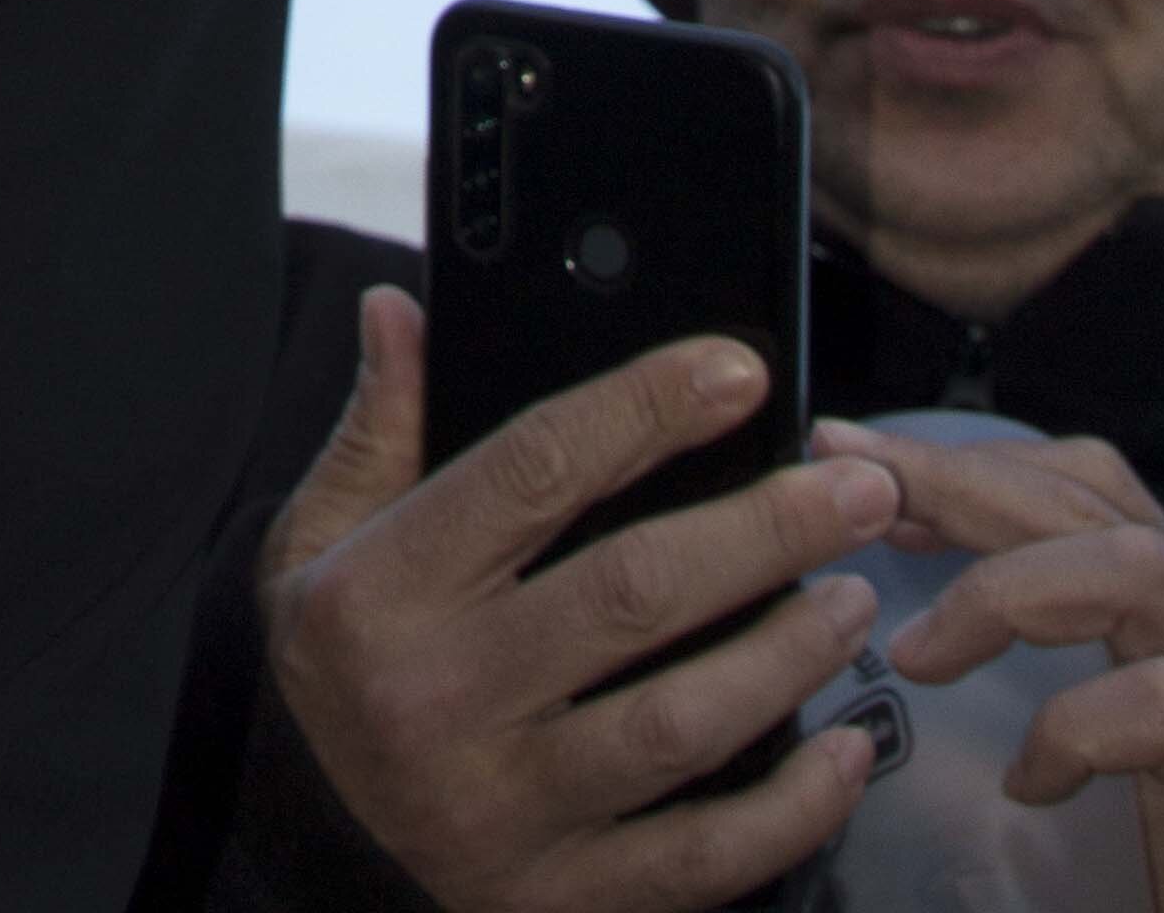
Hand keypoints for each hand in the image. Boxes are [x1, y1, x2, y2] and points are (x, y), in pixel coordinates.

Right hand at [257, 289, 899, 912]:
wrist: (307, 844)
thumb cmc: (338, 662)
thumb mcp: (318, 535)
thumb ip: (377, 426)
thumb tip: (399, 309)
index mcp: (387, 589)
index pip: (535, 470)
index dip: (644, 409)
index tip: (738, 373)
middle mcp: (445, 697)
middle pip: (630, 593)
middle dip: (762, 533)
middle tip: (855, 491)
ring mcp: (509, 810)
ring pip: (678, 724)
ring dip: (785, 657)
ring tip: (854, 598)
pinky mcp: (564, 897)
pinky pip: (702, 859)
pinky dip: (791, 808)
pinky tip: (847, 752)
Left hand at [818, 419, 1163, 912]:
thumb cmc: (1162, 851)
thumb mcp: (1101, 734)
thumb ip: (1041, 651)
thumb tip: (905, 601)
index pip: (1080, 486)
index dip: (970, 461)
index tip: (858, 460)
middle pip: (1090, 501)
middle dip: (956, 483)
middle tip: (849, 477)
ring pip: (1133, 566)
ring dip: (1003, 590)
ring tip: (915, 656)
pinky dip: (1076, 726)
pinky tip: (1027, 782)